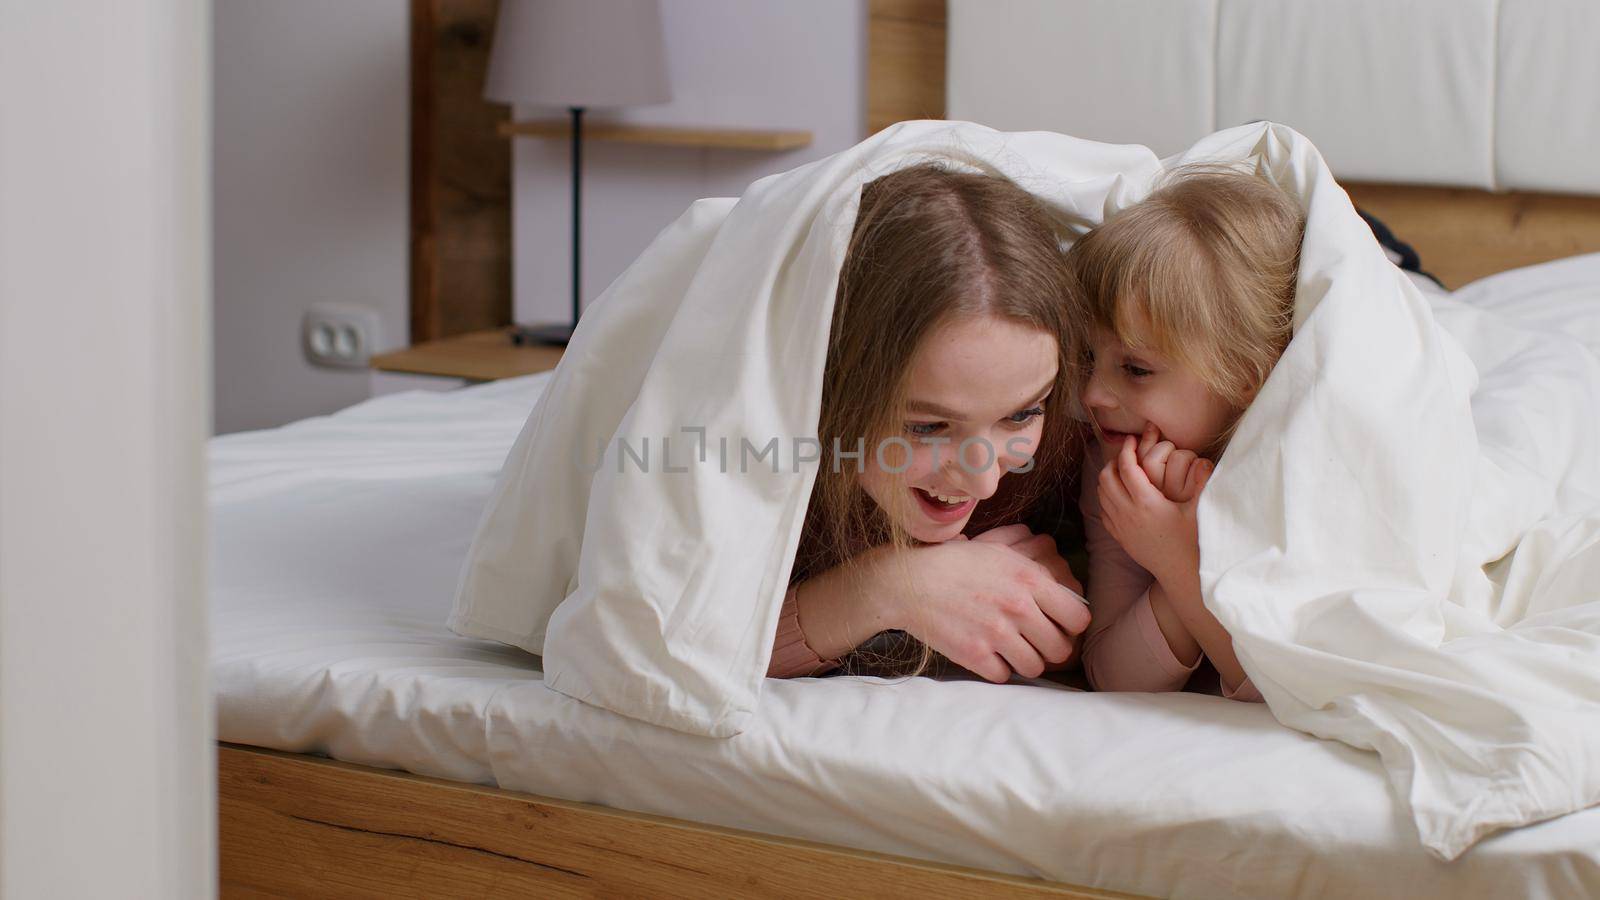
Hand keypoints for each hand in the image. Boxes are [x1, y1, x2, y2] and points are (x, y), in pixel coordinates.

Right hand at [876, 531, 1089, 682]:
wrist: (907, 581)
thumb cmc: (954, 562)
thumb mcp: (1000, 553)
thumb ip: (1034, 570)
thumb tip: (1063, 586)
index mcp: (1030, 580)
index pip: (1079, 618)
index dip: (1071, 625)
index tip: (1058, 625)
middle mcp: (1018, 608)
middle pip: (1060, 649)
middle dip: (1050, 649)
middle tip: (1034, 643)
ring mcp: (997, 633)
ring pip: (1034, 667)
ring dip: (1025, 662)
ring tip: (1011, 651)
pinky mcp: (975, 654)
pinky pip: (1004, 676)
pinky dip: (997, 670)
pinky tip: (988, 655)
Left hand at [1098, 435, 1210, 586]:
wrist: (1181, 574)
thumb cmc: (1194, 542)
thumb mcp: (1199, 511)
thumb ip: (1201, 484)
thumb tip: (1204, 460)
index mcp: (1146, 503)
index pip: (1126, 467)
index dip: (1127, 449)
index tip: (1132, 439)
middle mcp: (1127, 513)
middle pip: (1106, 477)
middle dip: (1114, 461)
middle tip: (1128, 453)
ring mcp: (1120, 526)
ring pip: (1101, 493)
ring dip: (1109, 478)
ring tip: (1124, 470)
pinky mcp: (1119, 537)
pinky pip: (1103, 510)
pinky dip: (1107, 496)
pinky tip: (1121, 493)